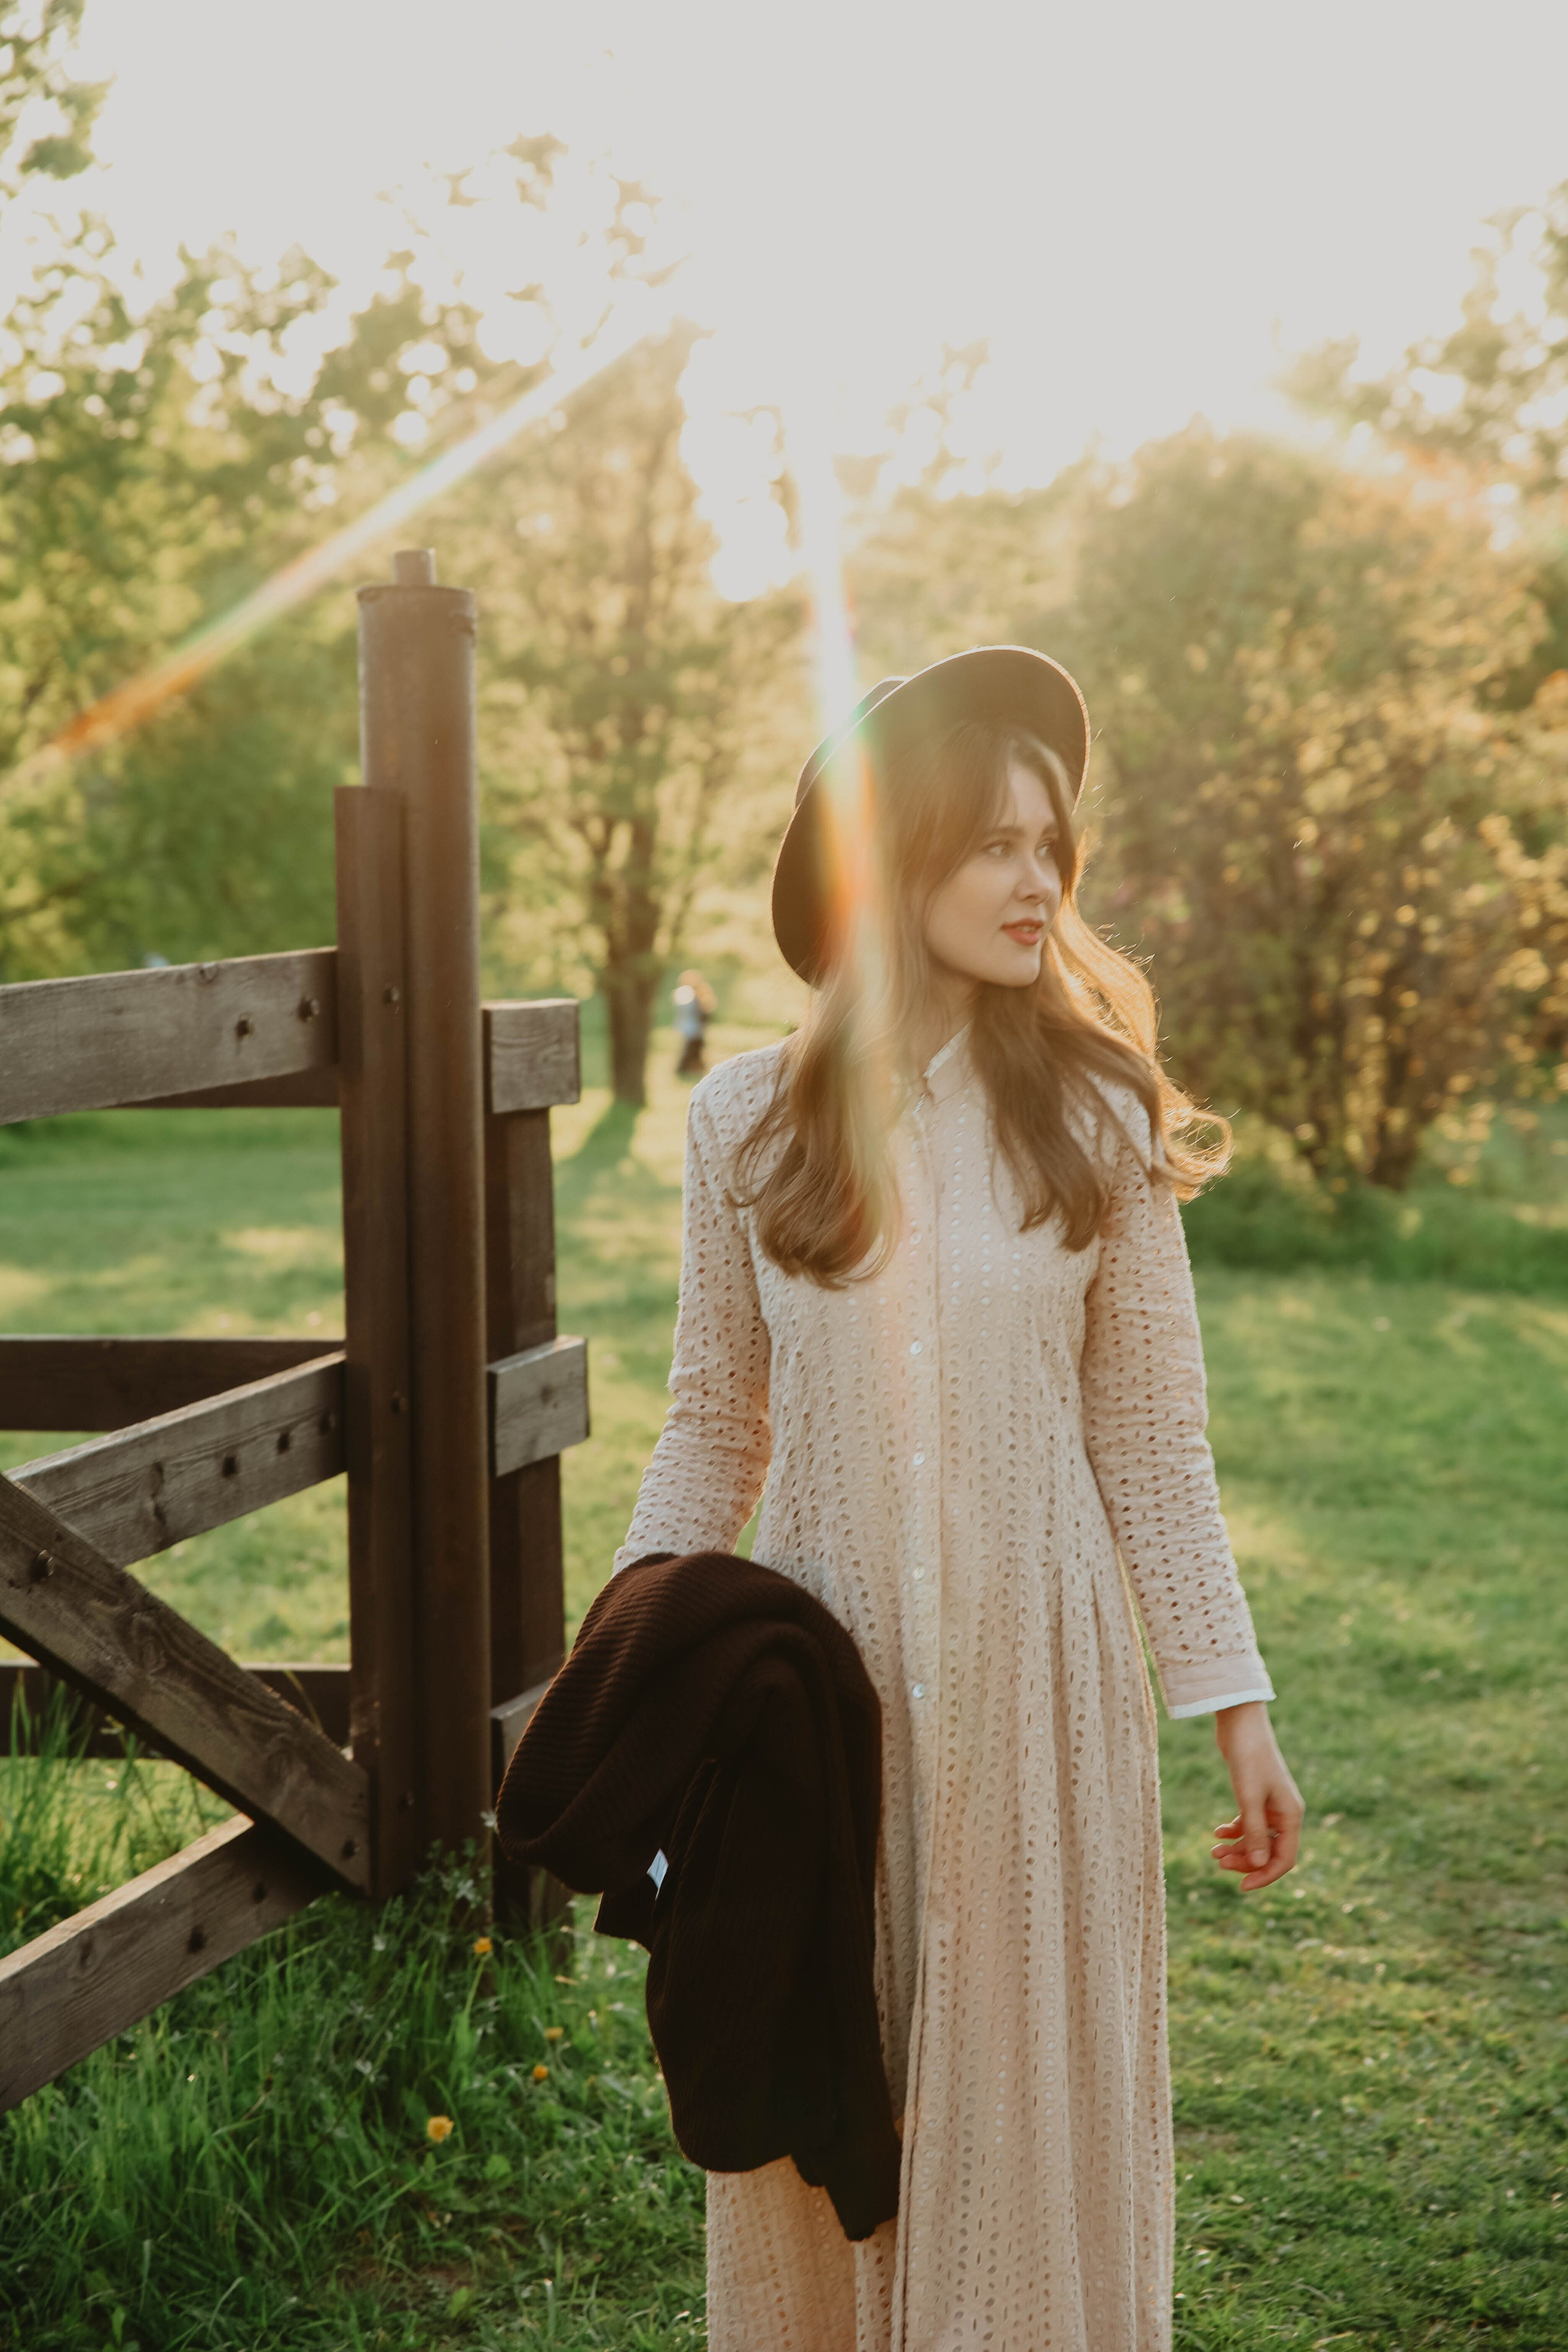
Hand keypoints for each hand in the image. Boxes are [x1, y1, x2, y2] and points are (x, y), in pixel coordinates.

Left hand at [1209, 1700, 1303, 1892]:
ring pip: (1257, 1839)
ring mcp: (1270, 1804)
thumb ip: (1256, 1833)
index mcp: (1291, 1815)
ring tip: (1213, 1852)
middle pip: (1269, 1851)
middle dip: (1245, 1861)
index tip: (1241, 1887)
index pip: (1285, 1859)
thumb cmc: (1248, 1758)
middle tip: (1218, 1863)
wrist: (1240, 1723)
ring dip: (1237, 1849)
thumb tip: (1260, 1867)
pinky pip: (1248, 1824)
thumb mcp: (1250, 1798)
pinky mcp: (1254, 1795)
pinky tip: (1217, 1833)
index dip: (1265, 1876)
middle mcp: (1284, 1812)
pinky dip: (1234, 1832)